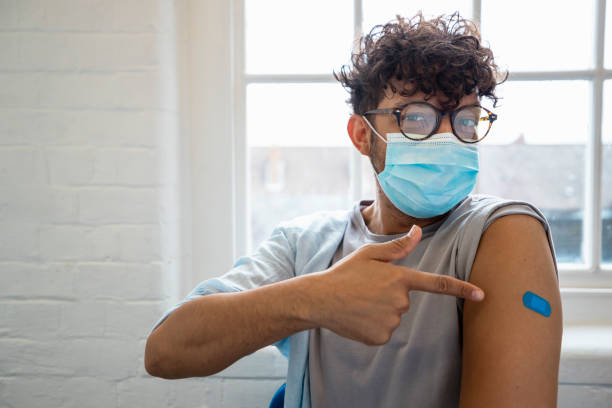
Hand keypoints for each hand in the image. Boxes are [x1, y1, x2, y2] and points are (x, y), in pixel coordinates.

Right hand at [308, 225, 484, 345]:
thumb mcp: (369, 255)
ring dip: (381, 310)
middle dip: (390, 295)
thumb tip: (418, 230)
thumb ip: (398, 247)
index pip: (437, 283)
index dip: (461, 288)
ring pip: (395, 316)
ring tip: (359, 303)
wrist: (320, 300)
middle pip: (405, 300)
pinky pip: (384, 331)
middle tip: (366, 290)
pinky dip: (374, 325)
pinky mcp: (381, 337)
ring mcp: (391, 321)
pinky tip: (358, 317)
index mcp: (400, 278)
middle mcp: (400, 301)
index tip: (482, 294)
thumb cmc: (344, 274)